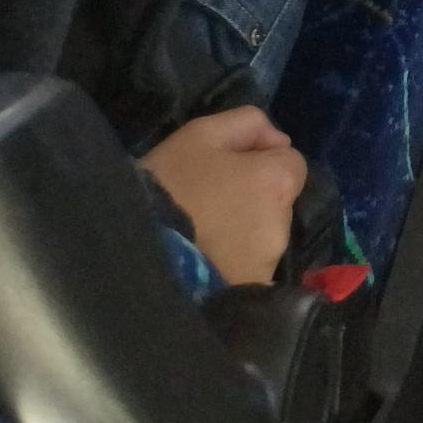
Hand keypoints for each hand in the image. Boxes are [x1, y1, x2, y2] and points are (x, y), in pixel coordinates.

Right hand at [142, 108, 307, 286]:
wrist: (132, 261)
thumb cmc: (169, 187)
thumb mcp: (200, 135)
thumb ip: (247, 124)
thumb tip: (277, 139)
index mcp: (277, 183)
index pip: (290, 163)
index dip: (261, 161)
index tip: (227, 170)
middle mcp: (281, 227)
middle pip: (275, 203)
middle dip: (250, 200)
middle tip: (205, 205)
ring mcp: (265, 268)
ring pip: (259, 240)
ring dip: (239, 235)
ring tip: (196, 238)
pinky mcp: (246, 298)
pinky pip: (244, 273)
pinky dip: (228, 266)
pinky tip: (198, 264)